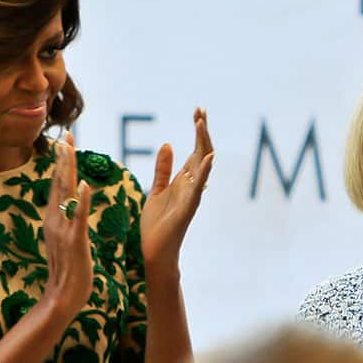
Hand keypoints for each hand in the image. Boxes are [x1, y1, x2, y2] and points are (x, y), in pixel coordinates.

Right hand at [41, 133, 93, 319]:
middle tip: (67, 133)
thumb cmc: (68, 271)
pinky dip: (81, 199)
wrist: (61, 299)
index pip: (58, 184)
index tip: (65, 141)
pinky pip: (78, 217)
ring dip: (68, 169)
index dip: (61, 162)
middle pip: (59, 182)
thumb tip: (69, 207)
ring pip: (65, 193)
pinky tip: (84, 183)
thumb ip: (66, 222)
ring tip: (70, 147)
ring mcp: (63, 230)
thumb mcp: (65, 240)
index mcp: (53, 219)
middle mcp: (54, 220)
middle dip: (64, 156)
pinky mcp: (75, 241)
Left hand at [140, 108, 213, 267]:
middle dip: (202, 131)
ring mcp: (192, 196)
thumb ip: (163, 169)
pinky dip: (204, 171)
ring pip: (202, 165)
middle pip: (201, 152)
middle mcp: (192, 185)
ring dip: (203, 144)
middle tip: (200, 110)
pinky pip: (198, 187)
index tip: (198, 110)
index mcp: (184, 180)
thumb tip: (167, 144)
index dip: (198, 130)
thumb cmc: (156, 225)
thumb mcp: (156, 190)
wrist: (154, 252)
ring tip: (201, 124)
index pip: (195, 149)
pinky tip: (208, 156)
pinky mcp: (188, 208)